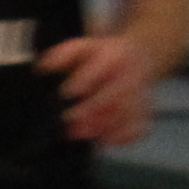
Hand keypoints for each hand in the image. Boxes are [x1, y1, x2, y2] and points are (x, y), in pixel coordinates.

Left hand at [46, 30, 159, 148]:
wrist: (142, 57)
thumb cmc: (103, 55)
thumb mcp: (82, 46)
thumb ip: (62, 55)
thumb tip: (43, 68)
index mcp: (114, 57)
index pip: (100, 68)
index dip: (84, 80)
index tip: (67, 92)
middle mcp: (131, 76)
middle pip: (115, 94)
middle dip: (93, 109)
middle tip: (70, 120)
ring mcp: (141, 95)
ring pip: (129, 113)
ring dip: (106, 126)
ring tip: (82, 134)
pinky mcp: (145, 112)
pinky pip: (141, 126)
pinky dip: (127, 136)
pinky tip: (107, 141)